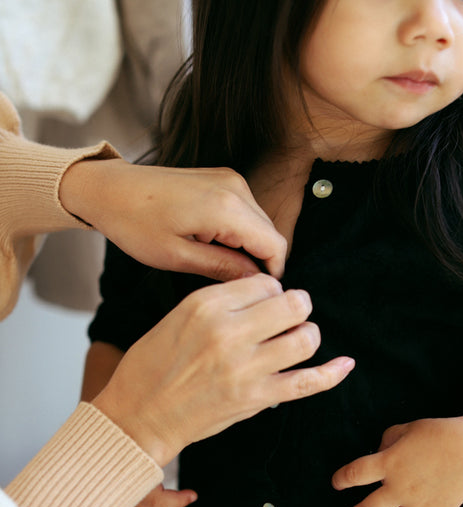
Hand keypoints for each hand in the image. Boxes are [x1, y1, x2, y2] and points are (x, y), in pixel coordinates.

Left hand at [59, 159, 286, 278]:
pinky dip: (240, 233)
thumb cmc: (136, 224)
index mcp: (226, 208)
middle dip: (261, 262)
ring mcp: (230, 179)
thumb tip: (256, 282)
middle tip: (236, 286)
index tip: (258, 295)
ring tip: (220, 266)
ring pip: (260, 224)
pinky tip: (215, 246)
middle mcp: (235, 188)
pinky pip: (247, 212)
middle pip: (271, 234)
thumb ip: (223, 268)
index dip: (272, 274)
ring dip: (249, 248)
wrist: (111, 189)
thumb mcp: (178, 257)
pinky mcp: (223, 179)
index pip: (274, 246)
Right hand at [92, 273, 354, 466]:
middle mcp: (229, 332)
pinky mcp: (256, 399)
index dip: (271, 292)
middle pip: (293, 304)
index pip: (265, 283)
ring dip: (308, 335)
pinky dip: (333, 373)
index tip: (265, 305)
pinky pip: (308, 382)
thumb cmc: (151, 367)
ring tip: (298, 339)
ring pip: (305, 338)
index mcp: (205, 305)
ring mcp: (245, 367)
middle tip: (289, 316)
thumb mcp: (176, 318)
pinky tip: (346, 364)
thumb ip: (219, 303)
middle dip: (297, 307)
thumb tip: (264, 293)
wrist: (139, 417)